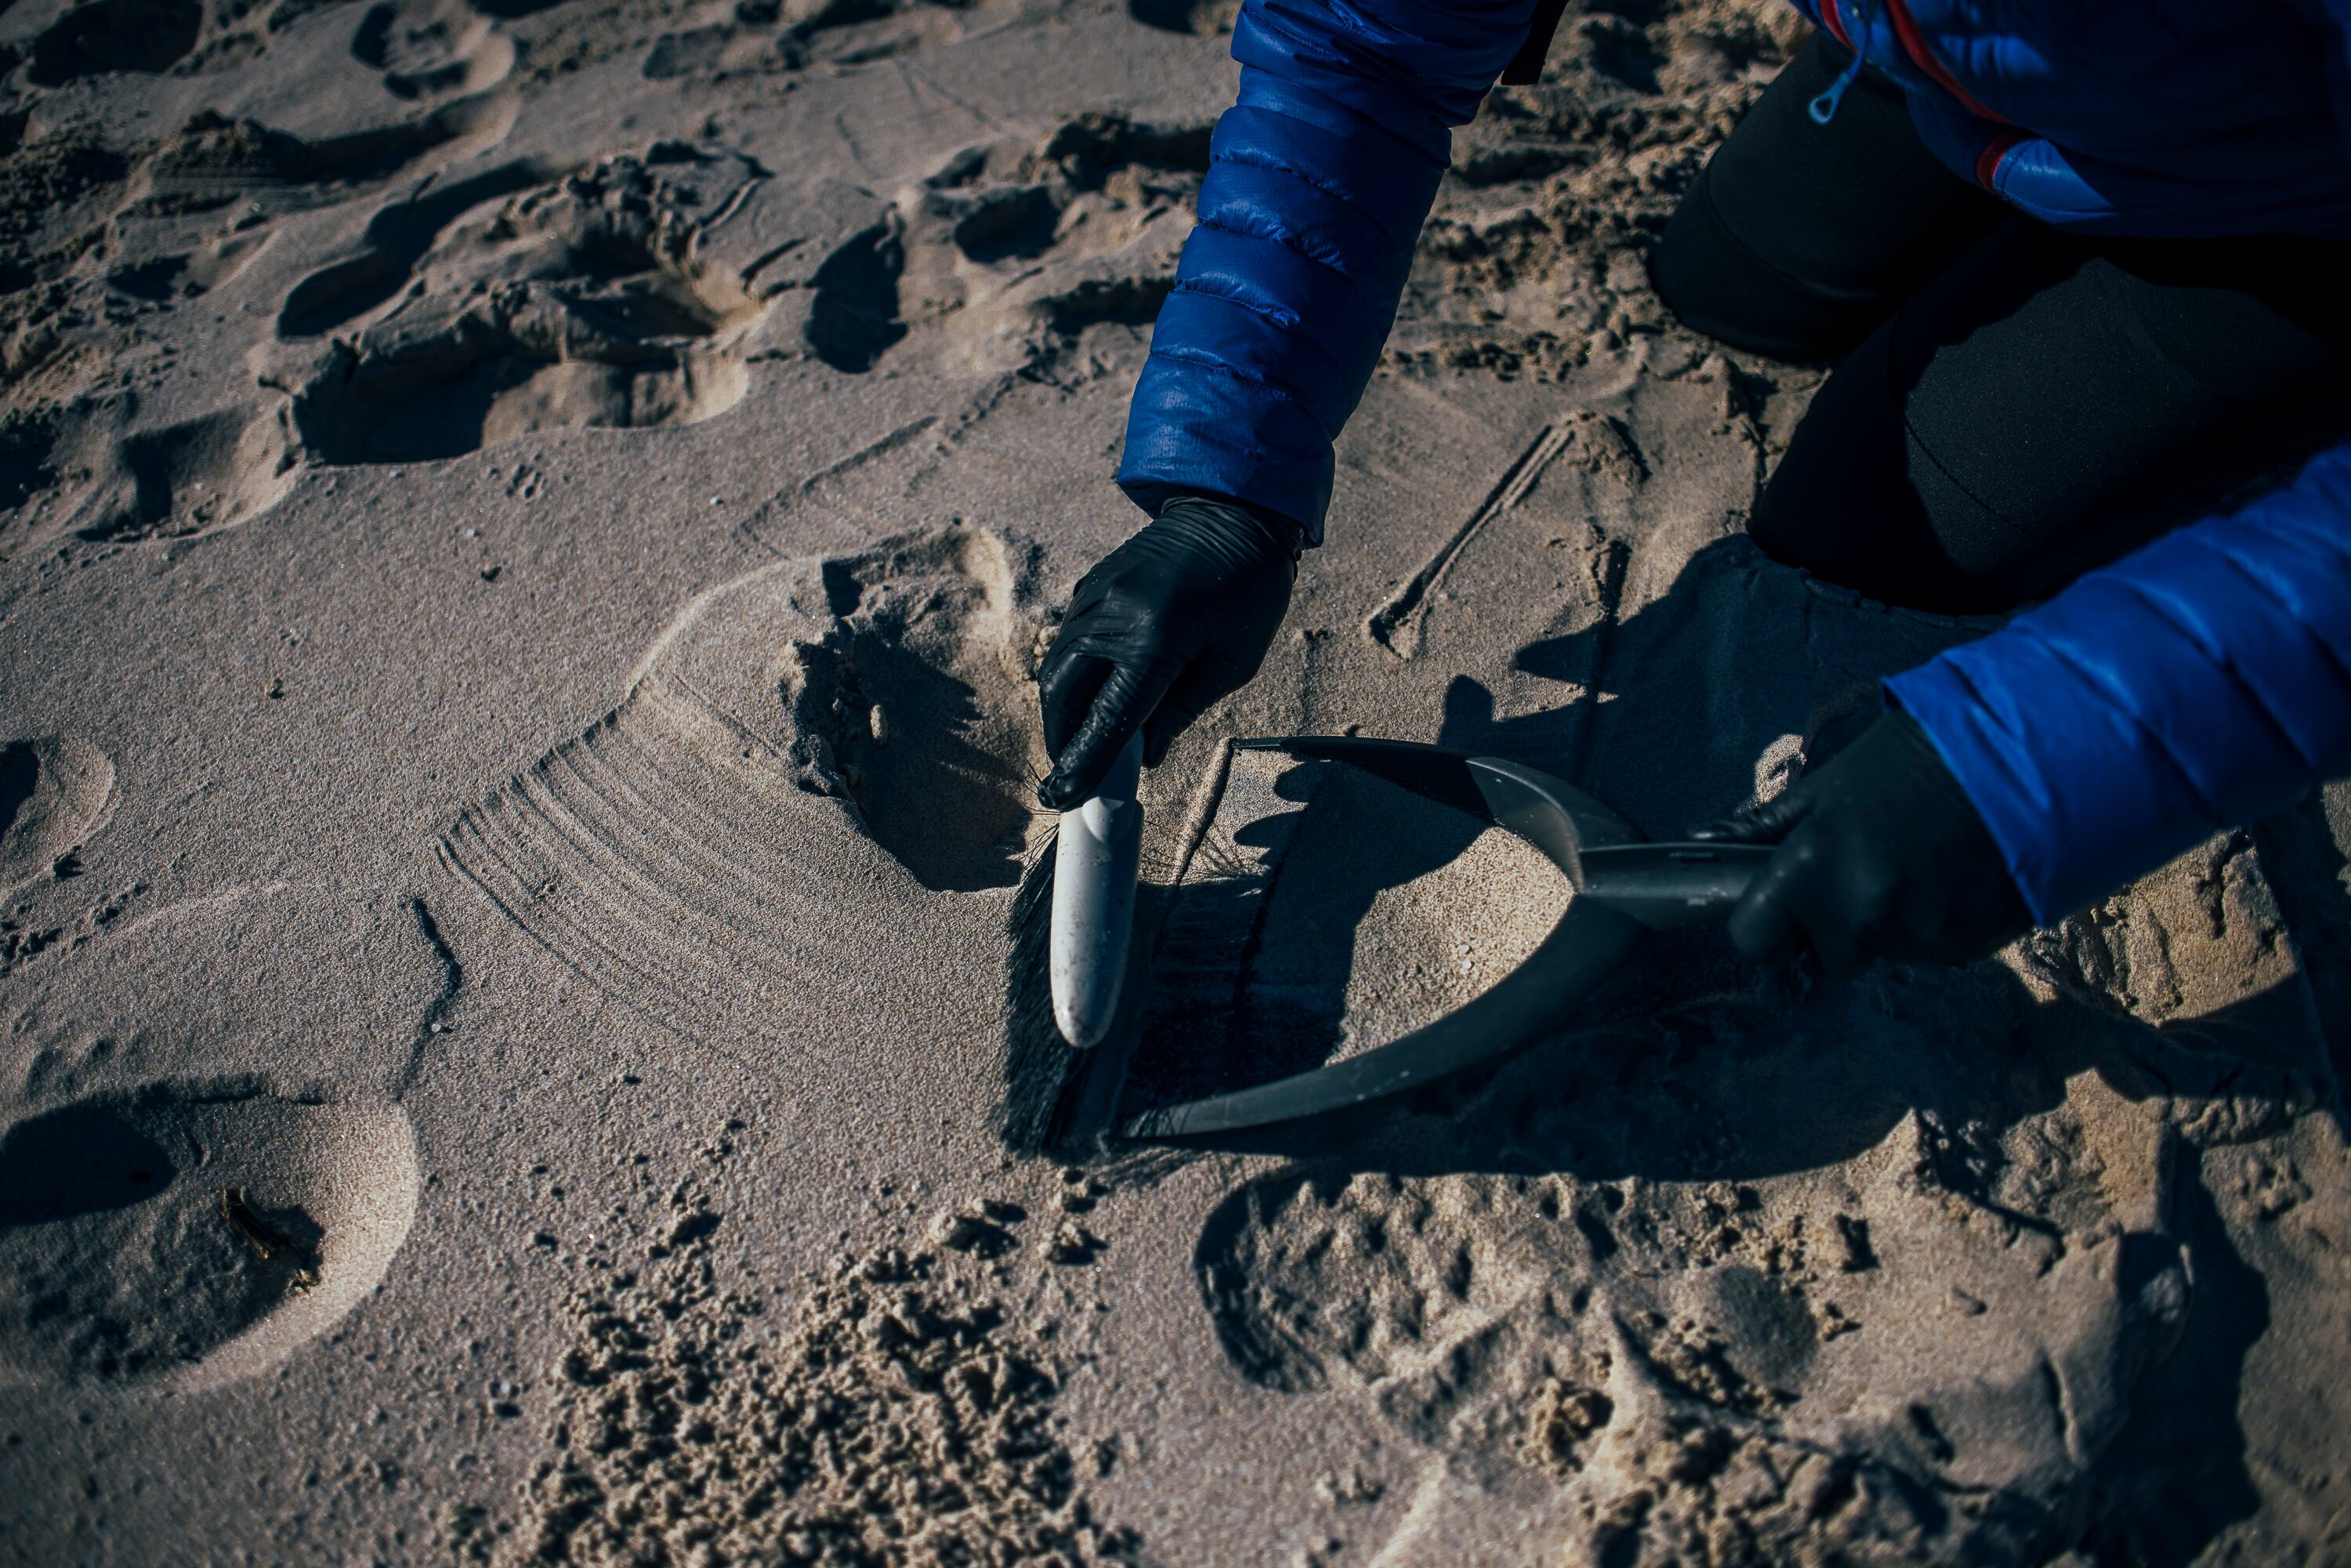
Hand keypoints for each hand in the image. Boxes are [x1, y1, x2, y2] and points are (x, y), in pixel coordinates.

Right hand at [1036, 495, 1299, 810]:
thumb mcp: (1233, 662)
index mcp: (1155, 640)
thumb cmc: (1249, 591)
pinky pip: (1067, 641)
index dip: (1084, 765)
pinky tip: (1091, 694)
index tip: (1061, 798)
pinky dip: (1071, 676)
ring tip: (1080, 741)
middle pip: (1063, 696)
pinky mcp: (1090, 586)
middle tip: (1073, 774)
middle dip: (1062, 741)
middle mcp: (1112, 618)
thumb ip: (1183, 710)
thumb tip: (1146, 757)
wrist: (1233, 512)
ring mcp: (1094, 597)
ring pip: (1054, 669)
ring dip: (1061, 712)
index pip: (1108, 720)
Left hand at [1692, 710, 2031, 974]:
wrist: (2017, 755)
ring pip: (1881, 955)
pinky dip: (1935, 927)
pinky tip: (1949, 880)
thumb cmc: (1909, 761)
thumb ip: (1764, 828)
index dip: (1763, 927)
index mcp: (1811, 870)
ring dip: (1887, 926)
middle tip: (1861, 875)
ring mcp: (1917, 935)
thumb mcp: (1826, 787)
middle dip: (1833, 930)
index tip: (1779, 908)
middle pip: (1824, 960)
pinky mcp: (1968, 946)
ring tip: (1913, 867)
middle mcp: (1860, 912)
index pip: (1754, 942)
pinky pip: (1931, 953)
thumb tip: (1701, 841)